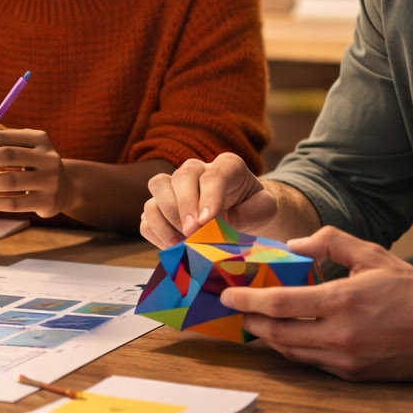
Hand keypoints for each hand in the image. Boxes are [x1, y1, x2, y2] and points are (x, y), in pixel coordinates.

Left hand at [0, 126, 66, 217]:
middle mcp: (48, 157)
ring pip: (10, 180)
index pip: (2, 136)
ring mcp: (50, 180)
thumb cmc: (30, 164)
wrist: (64, 189)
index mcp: (38, 138)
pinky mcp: (48, 202)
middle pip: (6, 156)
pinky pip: (16, 203)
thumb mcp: (15, 147)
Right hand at [141, 152, 275, 246]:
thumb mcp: (265, 208)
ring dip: (165, 218)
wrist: (243, 216)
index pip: (213, 175)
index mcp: (226, 166)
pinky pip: (147, 216)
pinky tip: (172, 246)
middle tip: (192, 232)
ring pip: (157, 188)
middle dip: (184, 206)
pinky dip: (155, 232)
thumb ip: (255, 210)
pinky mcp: (161, 207)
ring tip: (180, 242)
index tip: (207, 219)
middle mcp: (197, 170)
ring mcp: (175, 187)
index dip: (208, 196)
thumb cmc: (253, 209)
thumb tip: (228, 221)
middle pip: (180, 177)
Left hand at [221, 226, 412, 381]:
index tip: (227, 295)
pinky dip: (294, 349)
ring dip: (270, 338)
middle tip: (237, 310)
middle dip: (252, 322)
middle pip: (278, 334)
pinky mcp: (354, 375)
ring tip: (258, 322)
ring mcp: (347, 359)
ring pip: (292, 352)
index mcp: (343, 302)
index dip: (248, 300)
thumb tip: (296, 245)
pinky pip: (312, 363)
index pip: (280, 304)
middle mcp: (340, 335)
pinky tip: (289, 336)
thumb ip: (332, 244)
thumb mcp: (374, 255)